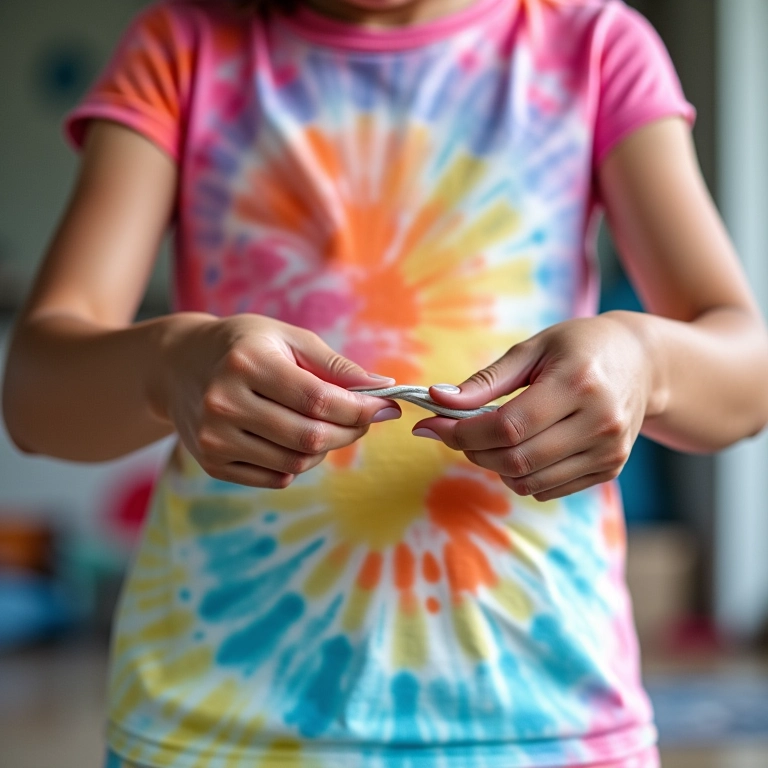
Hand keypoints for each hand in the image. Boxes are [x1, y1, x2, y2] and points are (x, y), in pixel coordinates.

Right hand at [159, 313, 400, 487]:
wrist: (179, 365)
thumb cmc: (245, 346)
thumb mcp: (289, 338)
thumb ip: (336, 365)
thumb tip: (383, 387)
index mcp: (247, 363)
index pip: (318, 399)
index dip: (360, 409)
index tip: (387, 407)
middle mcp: (224, 401)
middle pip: (309, 436)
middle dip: (349, 432)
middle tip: (364, 420)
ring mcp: (213, 437)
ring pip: (295, 463)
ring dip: (325, 449)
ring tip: (326, 426)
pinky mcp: (211, 463)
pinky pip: (274, 478)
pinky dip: (297, 464)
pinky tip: (293, 440)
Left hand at [412, 314, 654, 500]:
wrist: (643, 363)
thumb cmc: (580, 347)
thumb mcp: (533, 349)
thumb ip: (486, 380)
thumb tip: (438, 400)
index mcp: (578, 383)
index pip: (508, 426)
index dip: (462, 432)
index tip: (432, 425)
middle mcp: (599, 422)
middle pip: (516, 459)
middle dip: (472, 451)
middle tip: (454, 433)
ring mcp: (608, 451)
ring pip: (529, 482)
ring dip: (494, 466)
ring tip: (490, 438)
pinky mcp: (610, 468)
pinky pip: (549, 490)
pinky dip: (522, 476)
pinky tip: (522, 448)